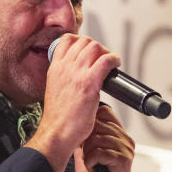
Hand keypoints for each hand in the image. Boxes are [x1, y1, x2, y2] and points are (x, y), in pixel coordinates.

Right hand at [27, 34, 119, 171]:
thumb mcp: (55, 89)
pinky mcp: (89, 83)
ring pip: (95, 47)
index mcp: (55, 68)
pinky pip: (106, 61)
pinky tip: (115, 66)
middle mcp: (64, 67)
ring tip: (110, 62)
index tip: (89, 50)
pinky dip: (114, 60)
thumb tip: (79, 73)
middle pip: (84, 41)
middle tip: (102, 58)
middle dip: (97, 47)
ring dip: (106, 52)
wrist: (57, 132)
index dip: (81, 41)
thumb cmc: (58, 117)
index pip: (67, 40)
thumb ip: (65, 77)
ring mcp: (76, 73)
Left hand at [74, 104, 134, 171]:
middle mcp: (126, 140)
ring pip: (97, 138)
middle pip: (98, 124)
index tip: (86, 140)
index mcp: (120, 134)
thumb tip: (77, 117)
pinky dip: (90, 161)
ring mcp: (126, 150)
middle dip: (86, 141)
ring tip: (92, 164)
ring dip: (88, 153)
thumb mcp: (87, 149)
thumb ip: (87, 132)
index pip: (105, 112)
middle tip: (89, 156)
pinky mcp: (123, 162)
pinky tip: (93, 169)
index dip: (90, 123)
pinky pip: (99, 152)